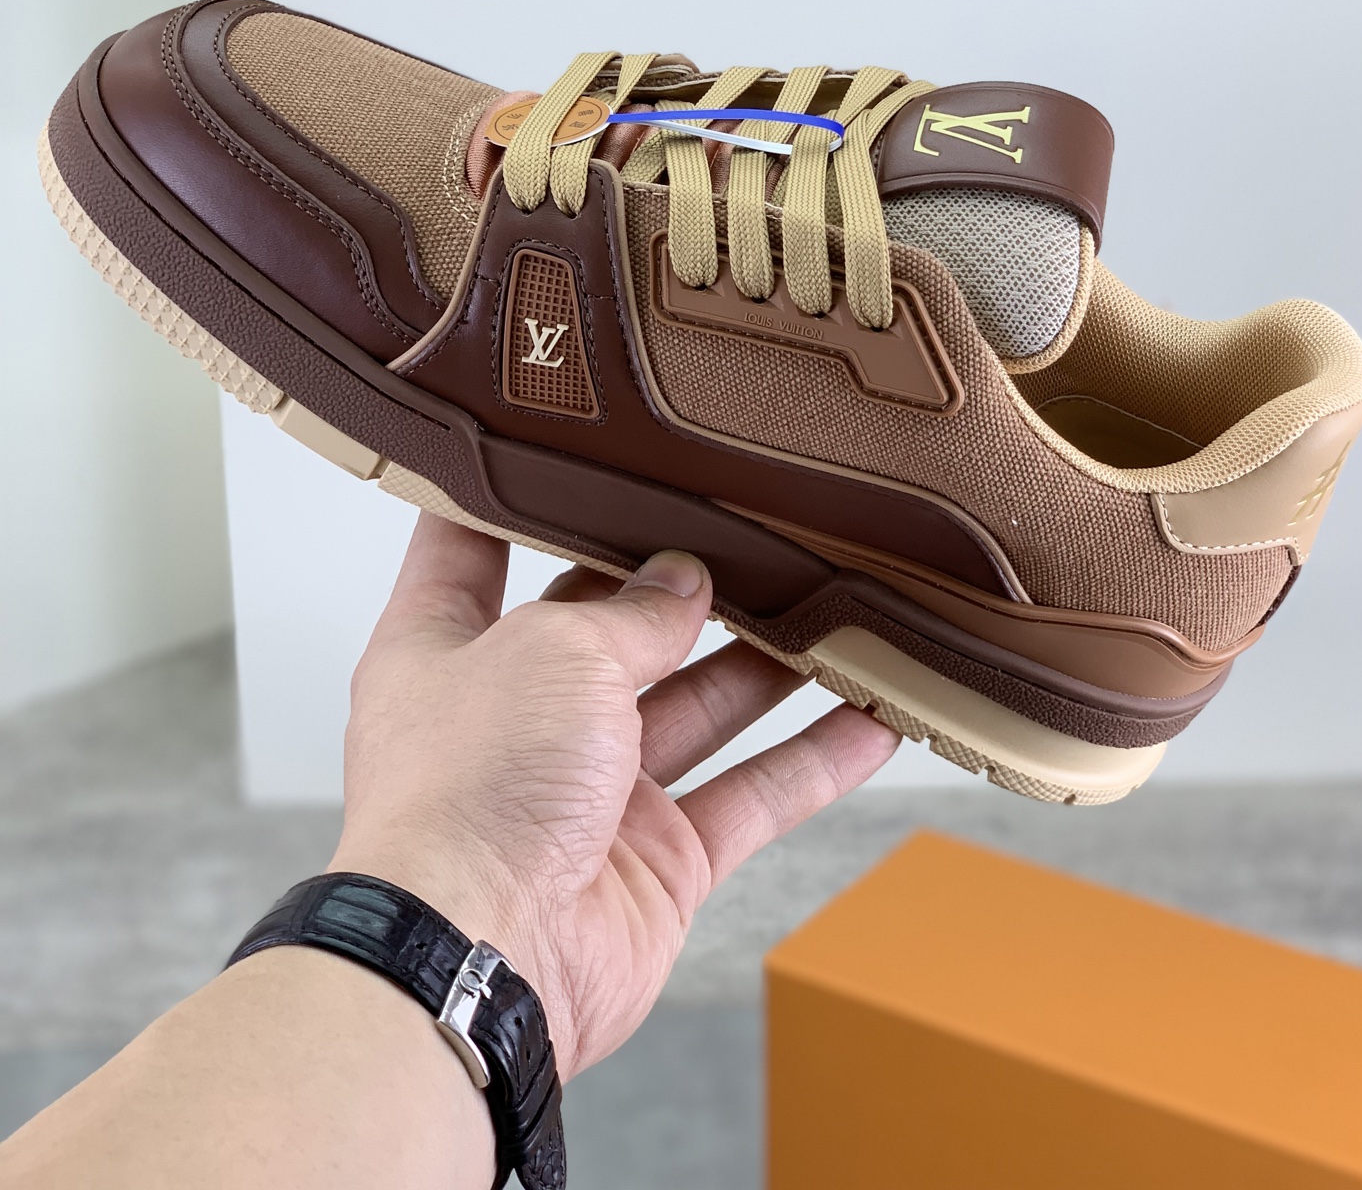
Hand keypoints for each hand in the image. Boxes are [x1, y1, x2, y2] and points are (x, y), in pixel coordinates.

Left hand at [329, 514, 898, 1078]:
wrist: (480, 961)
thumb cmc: (469, 793)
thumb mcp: (555, 649)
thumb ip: (631, 613)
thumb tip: (685, 585)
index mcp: (445, 649)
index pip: (469, 547)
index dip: (508, 494)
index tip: (558, 443)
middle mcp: (514, 718)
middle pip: (607, 628)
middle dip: (677, 583)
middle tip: (755, 527)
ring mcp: (587, 793)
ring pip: (696, 707)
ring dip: (766, 663)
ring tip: (835, 603)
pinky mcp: (654, 861)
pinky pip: (748, 797)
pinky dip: (811, 761)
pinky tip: (873, 722)